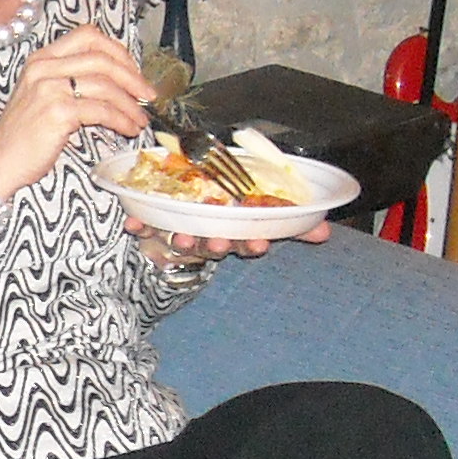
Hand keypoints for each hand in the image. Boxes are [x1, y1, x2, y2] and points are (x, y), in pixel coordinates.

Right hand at [0, 26, 152, 201]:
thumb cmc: (23, 135)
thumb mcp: (42, 96)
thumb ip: (70, 80)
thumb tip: (119, 81)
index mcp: (41, 59)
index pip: (88, 35)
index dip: (117, 50)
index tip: (132, 71)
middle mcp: (43, 68)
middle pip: (102, 58)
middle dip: (132, 77)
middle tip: (148, 95)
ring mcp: (49, 88)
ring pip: (106, 85)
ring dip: (130, 104)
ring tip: (140, 120)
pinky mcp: (57, 112)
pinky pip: (102, 110)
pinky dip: (121, 120)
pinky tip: (128, 129)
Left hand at [125, 214, 335, 263]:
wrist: (179, 225)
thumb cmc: (225, 217)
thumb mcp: (260, 214)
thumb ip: (291, 221)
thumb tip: (326, 230)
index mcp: (236, 233)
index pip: (249, 241)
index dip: (254, 243)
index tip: (259, 242)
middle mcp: (210, 238)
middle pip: (217, 244)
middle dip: (219, 243)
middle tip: (219, 241)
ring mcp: (183, 235)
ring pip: (185, 240)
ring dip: (184, 241)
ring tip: (181, 237)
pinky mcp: (156, 229)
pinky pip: (145, 228)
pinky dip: (138, 225)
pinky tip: (131, 224)